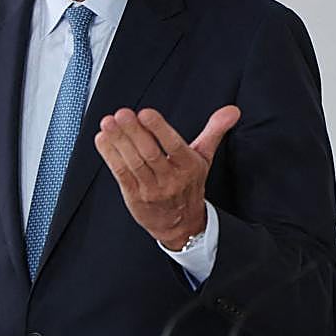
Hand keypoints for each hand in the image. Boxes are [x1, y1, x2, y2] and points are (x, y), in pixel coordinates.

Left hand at [94, 105, 240, 248]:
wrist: (181, 224)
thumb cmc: (190, 184)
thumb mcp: (205, 158)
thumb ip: (215, 131)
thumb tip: (232, 111)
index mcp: (189, 166)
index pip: (174, 146)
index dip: (159, 129)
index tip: (145, 113)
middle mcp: (171, 179)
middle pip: (150, 153)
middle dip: (134, 132)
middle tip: (122, 114)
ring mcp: (151, 189)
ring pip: (133, 163)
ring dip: (118, 141)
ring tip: (108, 122)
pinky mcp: (135, 196)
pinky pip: (121, 174)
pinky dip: (110, 156)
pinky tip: (103, 139)